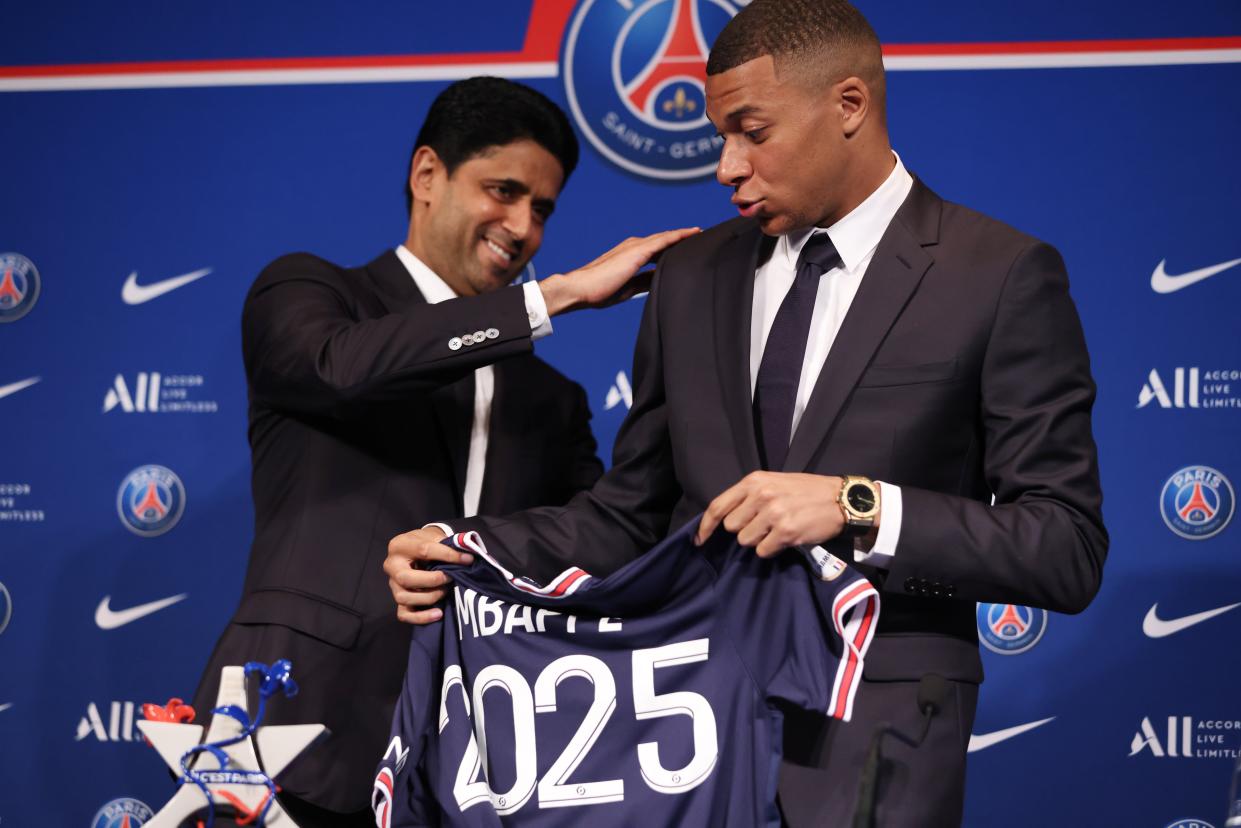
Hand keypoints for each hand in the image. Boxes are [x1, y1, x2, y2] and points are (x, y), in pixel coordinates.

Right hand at [384, 526, 472, 624]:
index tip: (467, 559)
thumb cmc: (427, 542)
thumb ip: (449, 544)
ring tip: (445, 592)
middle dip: (432, 581)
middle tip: (449, 578)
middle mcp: (392, 566)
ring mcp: (393, 585)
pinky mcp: (398, 600)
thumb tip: (468, 555)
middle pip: (405, 579)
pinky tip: (438, 614)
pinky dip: (421, 617)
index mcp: (400, 546)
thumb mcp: (435, 537)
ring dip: (429, 597)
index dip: (448, 556)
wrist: (416, 549)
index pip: (424, 551)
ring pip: (404, 598)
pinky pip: (404, 615)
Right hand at [539, 227, 699, 314]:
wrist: (580, 289)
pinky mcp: (637, 251)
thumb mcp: (628, 287)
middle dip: (682, 239)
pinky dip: (679, 236)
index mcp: (631, 255)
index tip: (689, 247)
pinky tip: (693, 234)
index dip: (673, 248)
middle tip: (701, 236)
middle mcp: (634, 246)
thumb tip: (661, 279)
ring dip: (684, 235)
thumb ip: (645, 281)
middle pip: (664, 240)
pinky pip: (664, 240)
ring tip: (702, 233)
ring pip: (666, 238)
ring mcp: (635, 246)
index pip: (657, 250)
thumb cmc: (598, 291)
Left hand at [694, 472, 846, 556]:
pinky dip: (772, 550)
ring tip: (777, 530)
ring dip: (759, 541)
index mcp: (754, 481)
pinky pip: (763, 552)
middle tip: (764, 525)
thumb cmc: (805, 491)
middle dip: (744, 530)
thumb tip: (725, 519)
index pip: (717, 506)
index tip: (699, 540)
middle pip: (731, 527)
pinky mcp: (785, 532)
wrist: (840, 499)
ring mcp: (772, 513)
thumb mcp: (773, 483)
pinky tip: (786, 538)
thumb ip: (749, 496)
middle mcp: (760, 495)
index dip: (705, 526)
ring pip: (746, 541)